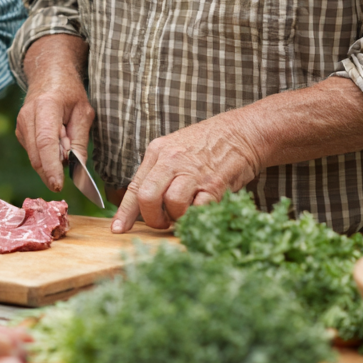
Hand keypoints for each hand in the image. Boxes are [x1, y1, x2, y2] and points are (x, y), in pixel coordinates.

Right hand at [16, 35, 94, 192]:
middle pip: (37, 155)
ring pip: (35, 157)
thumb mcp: (84, 114)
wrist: (49, 75)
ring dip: (52, 161)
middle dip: (54, 170)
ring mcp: (20, 124)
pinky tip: (57, 140)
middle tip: (73, 165)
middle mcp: (27, 116)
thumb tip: (77, 171)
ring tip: (65, 141)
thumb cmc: (70, 93)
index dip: (51, 166)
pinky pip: (34, 153)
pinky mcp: (19, 132)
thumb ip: (79, 142)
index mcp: (46, 106)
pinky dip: (47, 156)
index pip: (45, 142)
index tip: (58, 185)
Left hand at [110, 77, 362, 232]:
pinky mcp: (214, 184)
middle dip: (152, 218)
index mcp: (157, 152)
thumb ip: (160, 173)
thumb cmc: (208, 144)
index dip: (125, 213)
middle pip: (147, 197)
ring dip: (176, 218)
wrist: (243, 132)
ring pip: (171, 204)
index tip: (118, 230)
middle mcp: (171, 160)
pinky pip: (198, 209)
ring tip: (184, 216)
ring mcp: (192, 172)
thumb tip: (146, 203)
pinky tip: (202, 213)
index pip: (134, 186)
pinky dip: (198, 217)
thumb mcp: (176, 149)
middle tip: (162, 223)